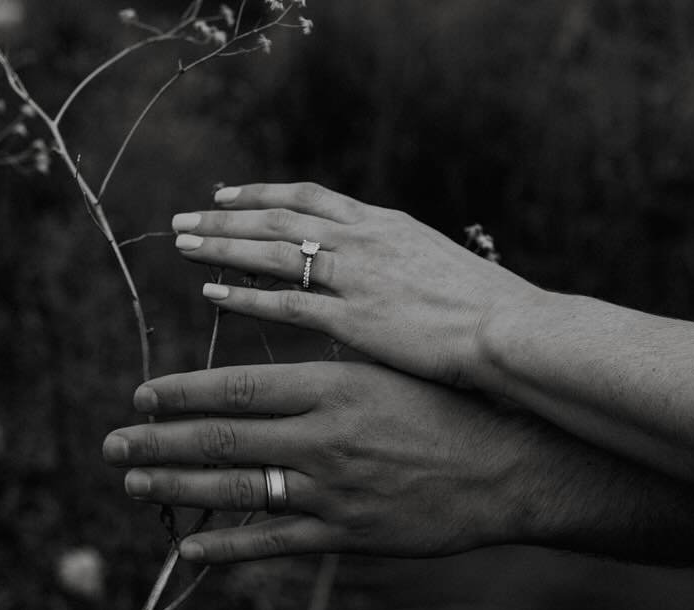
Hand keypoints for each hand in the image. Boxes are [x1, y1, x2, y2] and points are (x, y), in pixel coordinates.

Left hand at [101, 362, 544, 561]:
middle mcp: (323, 437)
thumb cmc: (451, 408)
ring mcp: (333, 491)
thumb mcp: (385, 371)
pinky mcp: (349, 535)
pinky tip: (192, 549)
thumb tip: (261, 380)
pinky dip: (229, 548)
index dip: (181, 394)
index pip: (235, 389)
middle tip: (113, 444)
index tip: (141, 395)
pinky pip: (274, 544)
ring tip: (136, 484)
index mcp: (332, 386)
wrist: (512, 467)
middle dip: (158, 442)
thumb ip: (322, 375)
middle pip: (221, 440)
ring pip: (237, 491)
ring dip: (178, 489)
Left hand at [169, 182, 541, 388]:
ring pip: (272, 251)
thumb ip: (401, 266)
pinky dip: (243, 295)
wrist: (511, 330)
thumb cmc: (488, 312)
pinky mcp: (352, 317)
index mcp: (385, 224)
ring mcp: (355, 276)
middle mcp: (363, 240)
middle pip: (280, 216)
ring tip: (182, 245)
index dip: (264, 195)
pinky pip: (284, 301)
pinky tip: (211, 292)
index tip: (229, 196)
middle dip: (227, 216)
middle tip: (185, 218)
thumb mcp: (439, 269)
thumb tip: (384, 275)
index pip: (311, 197)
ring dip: (222, 246)